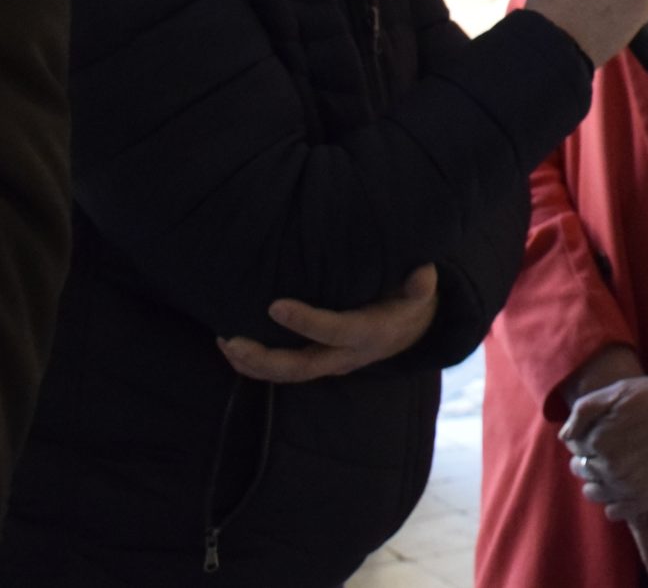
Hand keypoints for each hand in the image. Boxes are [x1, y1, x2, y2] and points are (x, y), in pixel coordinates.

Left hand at [216, 263, 437, 382]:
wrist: (410, 332)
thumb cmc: (408, 301)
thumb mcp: (419, 292)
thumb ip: (420, 285)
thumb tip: (423, 272)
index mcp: (369, 334)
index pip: (334, 331)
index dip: (305, 322)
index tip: (274, 306)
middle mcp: (346, 356)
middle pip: (301, 366)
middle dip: (264, 358)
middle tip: (231, 340)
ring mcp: (329, 364)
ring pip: (286, 375)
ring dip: (252, 364)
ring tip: (224, 343)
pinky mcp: (316, 364)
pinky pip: (282, 373)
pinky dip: (254, 366)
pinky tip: (230, 349)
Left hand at [561, 337, 647, 519]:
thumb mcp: (619, 390)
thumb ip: (584, 411)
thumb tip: (564, 436)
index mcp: (598, 440)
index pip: (575, 446)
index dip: (584, 437)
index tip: (599, 430)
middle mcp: (610, 467)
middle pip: (583, 470)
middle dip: (590, 459)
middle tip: (611, 445)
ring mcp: (629, 487)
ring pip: (596, 493)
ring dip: (599, 481)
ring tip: (618, 464)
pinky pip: (616, 511)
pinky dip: (614, 502)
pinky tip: (626, 485)